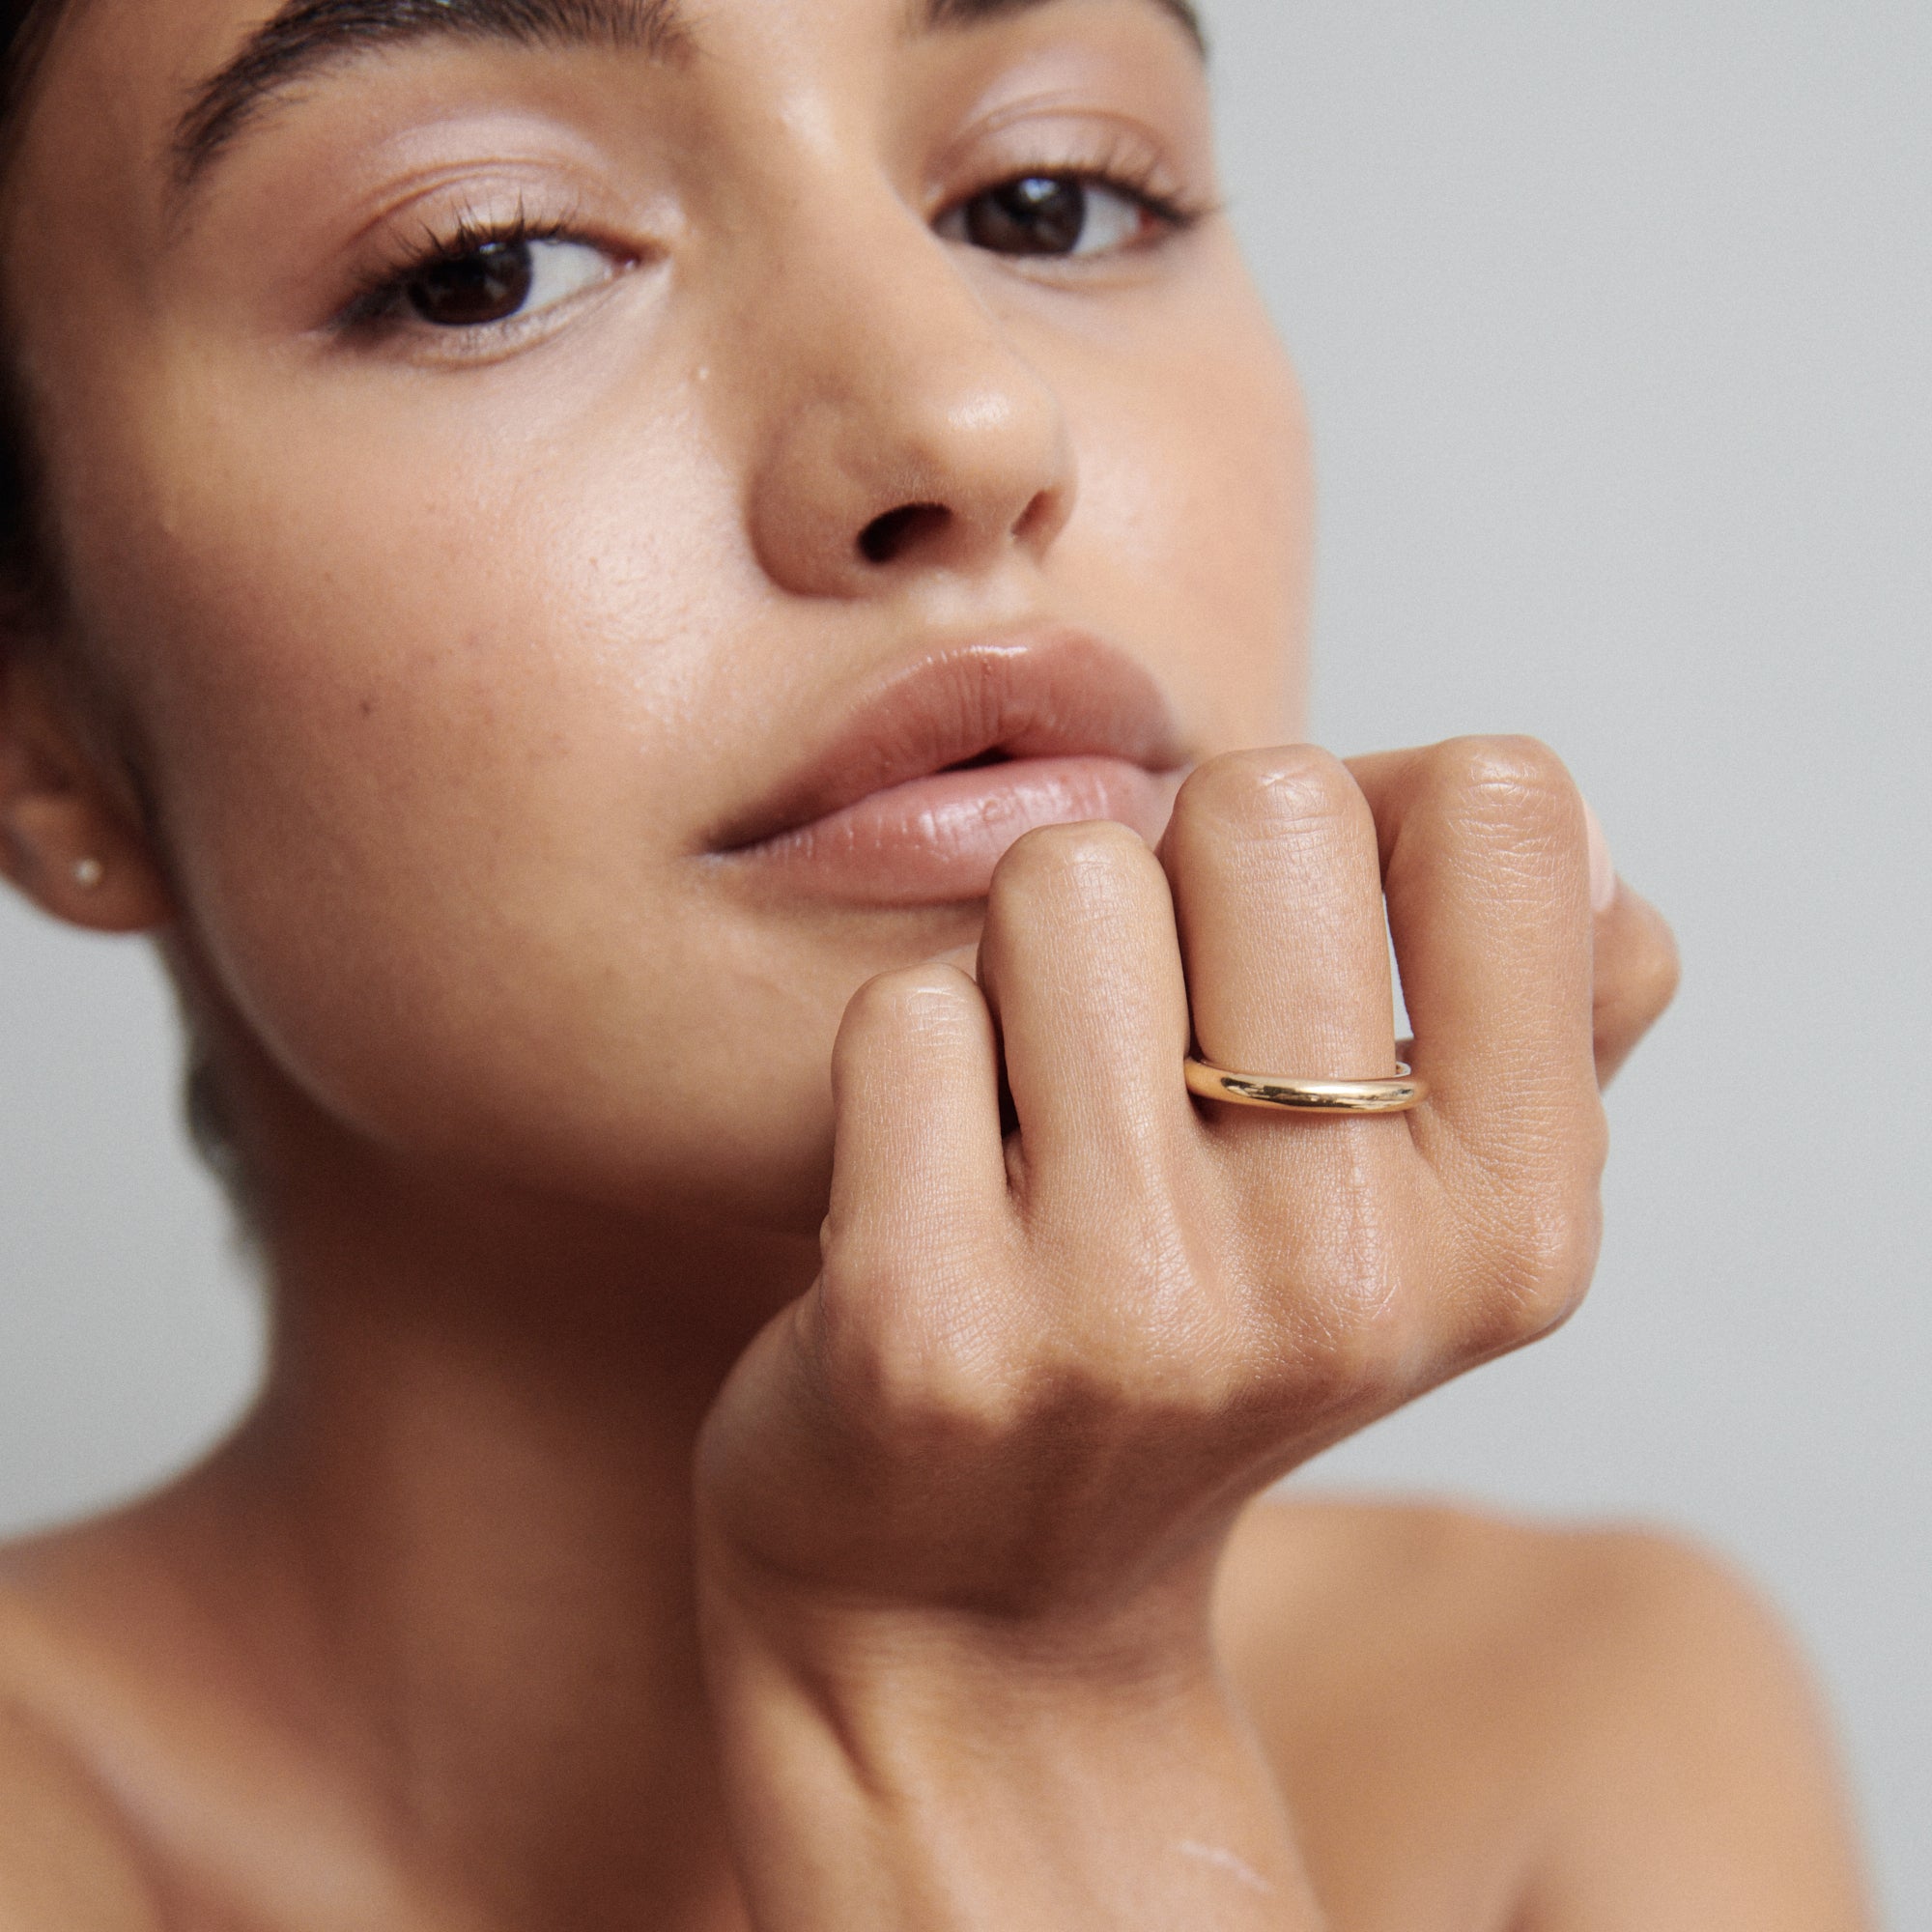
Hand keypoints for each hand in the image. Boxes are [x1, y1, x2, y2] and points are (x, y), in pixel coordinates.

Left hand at [695, 738, 1676, 1928]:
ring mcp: (1134, 1313)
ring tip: (1039, 1115)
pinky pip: (907, 1013)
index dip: (1369, 820)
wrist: (981, 1603)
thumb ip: (1552, 1005)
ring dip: (1027, 965)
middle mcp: (1351, 1275)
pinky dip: (910, 1063)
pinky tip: (936, 1189)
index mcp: (1516, 1220)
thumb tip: (1579, 836)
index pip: (1496, 801)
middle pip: (1261, 801)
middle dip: (1179, 872)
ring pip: (1063, 882)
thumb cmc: (1203, 1336)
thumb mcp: (1433, 1208)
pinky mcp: (927, 1335)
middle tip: (1144, 1031)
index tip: (1292, 944)